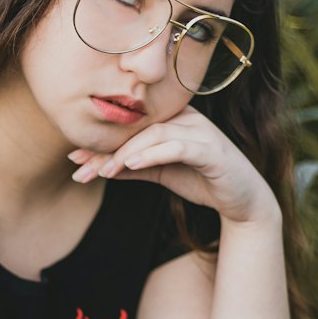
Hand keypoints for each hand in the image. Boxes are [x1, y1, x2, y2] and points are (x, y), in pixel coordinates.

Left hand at [69, 107, 277, 225]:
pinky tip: (132, 165)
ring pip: (155, 134)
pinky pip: (177, 146)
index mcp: (174, 118)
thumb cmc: (202, 181)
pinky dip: (153, 154)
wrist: (243, 201)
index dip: (102, 142)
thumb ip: (132, 167)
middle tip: (80, 169)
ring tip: (103, 171)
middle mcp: (187, 118)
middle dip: (106, 149)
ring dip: (125, 154)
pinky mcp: (212, 150)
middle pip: (138, 127)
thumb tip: (97, 166)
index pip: (131, 126)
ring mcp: (202, 131)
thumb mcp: (160, 173)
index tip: (74, 159)